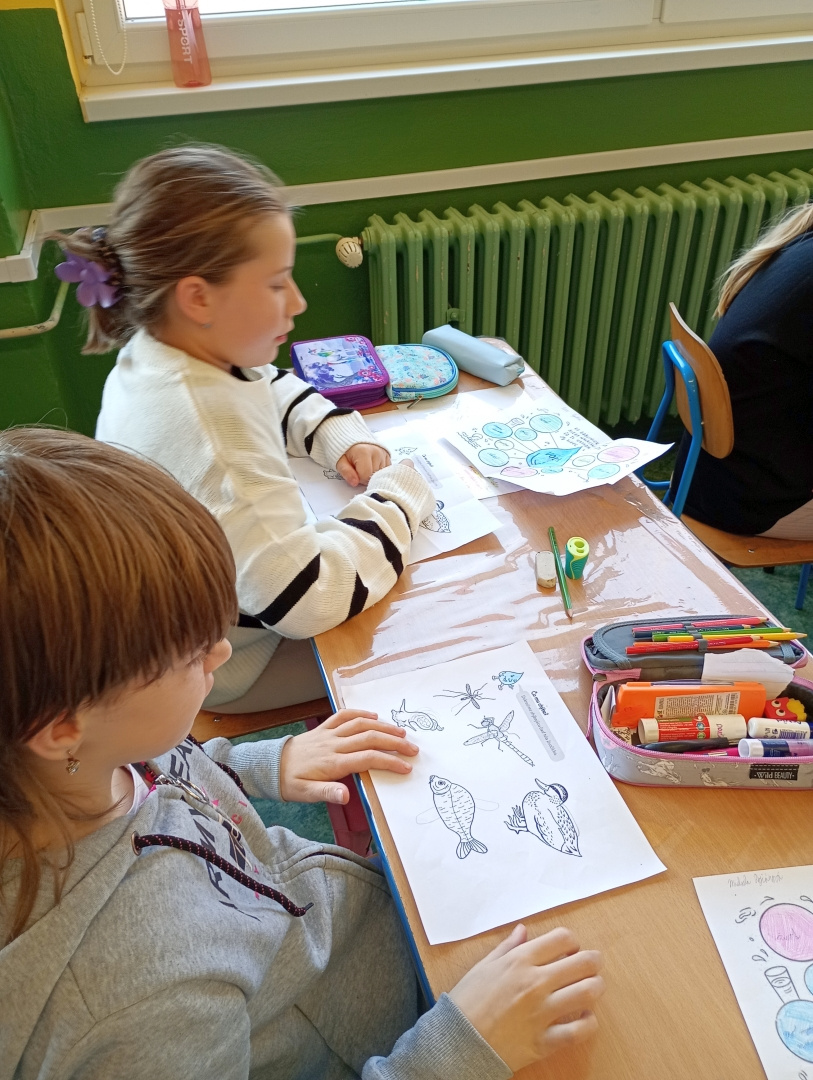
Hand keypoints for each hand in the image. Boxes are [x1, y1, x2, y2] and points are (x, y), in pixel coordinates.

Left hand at [278, 709, 417, 802]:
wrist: (269, 766)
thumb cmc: (289, 783)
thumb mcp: (306, 794)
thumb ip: (327, 793)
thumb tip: (347, 796)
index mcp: (333, 762)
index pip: (368, 759)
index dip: (389, 762)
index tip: (406, 767)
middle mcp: (334, 744)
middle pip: (370, 738)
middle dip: (394, 743)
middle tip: (413, 749)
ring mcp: (329, 734)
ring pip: (360, 725)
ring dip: (383, 726)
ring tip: (401, 733)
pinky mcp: (323, 728)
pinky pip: (344, 716)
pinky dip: (360, 713)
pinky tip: (373, 716)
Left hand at [336, 443, 390, 485]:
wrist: (352, 437)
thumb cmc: (345, 450)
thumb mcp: (340, 461)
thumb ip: (346, 472)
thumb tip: (354, 482)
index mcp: (364, 452)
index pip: (365, 477)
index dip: (358, 478)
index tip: (354, 472)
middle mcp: (376, 452)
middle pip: (374, 476)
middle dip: (365, 476)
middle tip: (358, 468)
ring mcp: (383, 453)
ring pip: (380, 474)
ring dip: (372, 474)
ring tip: (364, 465)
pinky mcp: (387, 455)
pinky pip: (385, 470)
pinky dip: (378, 471)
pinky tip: (371, 465)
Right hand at [448, 924, 603, 1072]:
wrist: (458, 1043)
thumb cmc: (468, 1002)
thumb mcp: (483, 966)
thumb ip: (507, 947)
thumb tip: (524, 930)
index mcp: (520, 961)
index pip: (562, 939)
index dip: (572, 941)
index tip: (570, 949)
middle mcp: (535, 983)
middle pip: (582, 963)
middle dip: (593, 961)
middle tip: (592, 965)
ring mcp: (542, 1012)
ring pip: (587, 992)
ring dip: (596, 987)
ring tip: (592, 988)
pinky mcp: (544, 1041)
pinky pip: (580, 1030)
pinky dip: (589, 1022)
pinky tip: (585, 1017)